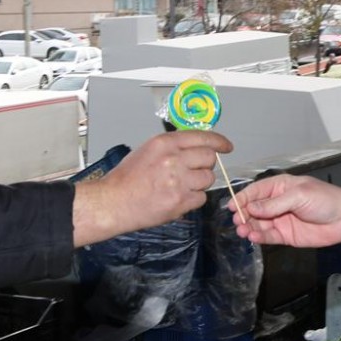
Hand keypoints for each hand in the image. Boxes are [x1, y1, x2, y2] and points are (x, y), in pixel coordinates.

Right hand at [72, 129, 232, 246]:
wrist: (113, 202)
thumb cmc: (125, 180)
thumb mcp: (146, 151)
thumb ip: (172, 148)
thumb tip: (194, 148)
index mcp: (165, 143)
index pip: (203, 137)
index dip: (219, 142)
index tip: (227, 146)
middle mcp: (174, 159)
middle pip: (209, 158)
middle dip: (205, 166)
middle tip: (193, 172)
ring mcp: (178, 181)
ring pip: (208, 179)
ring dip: (199, 183)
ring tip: (181, 187)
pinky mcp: (180, 201)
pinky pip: (201, 198)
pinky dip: (193, 200)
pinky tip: (177, 199)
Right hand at [230, 174, 340, 248]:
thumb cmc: (325, 200)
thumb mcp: (298, 196)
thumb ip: (274, 204)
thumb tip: (251, 208)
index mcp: (280, 187)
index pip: (255, 191)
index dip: (242, 198)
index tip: (230, 207)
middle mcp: (277, 203)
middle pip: (253, 209)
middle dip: (243, 215)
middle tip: (237, 222)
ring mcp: (280, 220)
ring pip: (258, 224)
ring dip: (249, 227)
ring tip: (243, 231)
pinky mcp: (286, 236)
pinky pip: (268, 237)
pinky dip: (260, 237)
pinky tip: (253, 237)